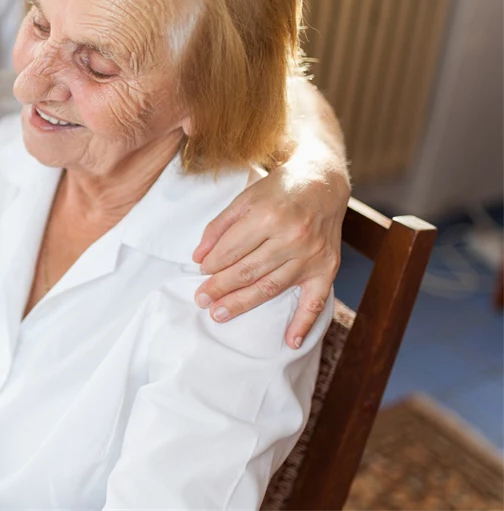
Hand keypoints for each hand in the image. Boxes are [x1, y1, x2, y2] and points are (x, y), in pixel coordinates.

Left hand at [192, 163, 347, 347]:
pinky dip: (303, 323)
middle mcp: (292, 237)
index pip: (231, 250)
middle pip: (248, 271)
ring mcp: (311, 256)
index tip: (200, 273)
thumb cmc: (278, 190)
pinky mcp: (327, 268)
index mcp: (268, 216)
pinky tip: (290, 342)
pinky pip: (315, 301)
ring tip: (219, 314)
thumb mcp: (244, 199)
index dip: (212, 264)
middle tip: (201, 301)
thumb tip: (197, 258)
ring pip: (270, 287)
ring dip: (243, 304)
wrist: (321, 183)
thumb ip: (218, 227)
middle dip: (219, 288)